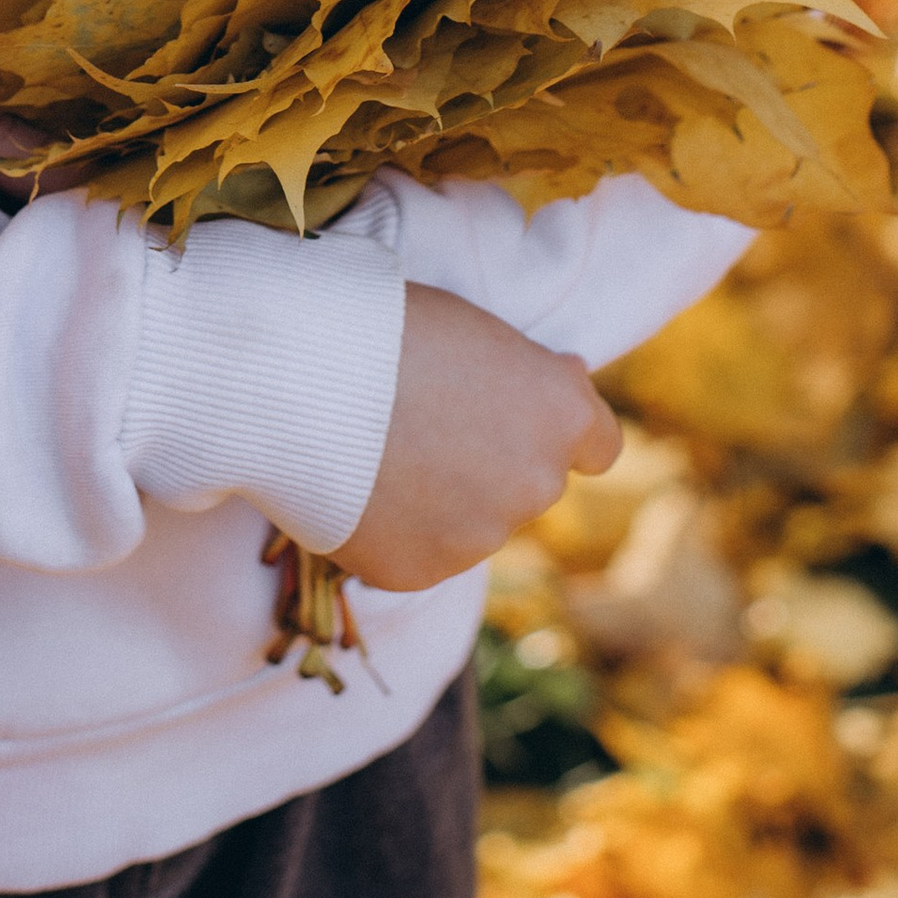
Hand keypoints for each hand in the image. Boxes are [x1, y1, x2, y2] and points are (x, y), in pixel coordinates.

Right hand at [337, 282, 619, 591]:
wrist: (300, 377)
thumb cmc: (386, 325)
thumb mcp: (475, 328)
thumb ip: (523, 373)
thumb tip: (561, 381)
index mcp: (560, 415)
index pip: (598, 446)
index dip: (555, 429)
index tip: (520, 416)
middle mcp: (536, 484)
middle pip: (527, 482)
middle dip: (489, 461)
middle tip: (421, 421)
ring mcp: (480, 537)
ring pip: (471, 521)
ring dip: (441, 497)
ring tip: (375, 448)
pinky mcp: (421, 572)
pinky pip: (418, 551)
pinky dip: (394, 528)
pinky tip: (354, 486)